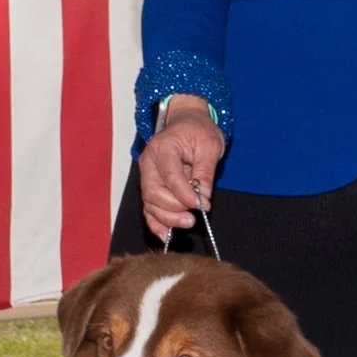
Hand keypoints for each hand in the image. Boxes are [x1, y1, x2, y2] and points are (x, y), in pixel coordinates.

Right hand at [136, 98, 226, 238]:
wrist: (187, 121)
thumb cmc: (198, 130)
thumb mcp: (210, 145)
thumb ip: (205, 171)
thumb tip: (203, 196)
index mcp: (163, 148)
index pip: (169, 176)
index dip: (184, 194)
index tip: (202, 205)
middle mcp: (149, 163)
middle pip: (153, 193)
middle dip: (173, 209)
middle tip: (194, 217)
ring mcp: (147, 175)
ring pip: (149, 203)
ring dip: (167, 218)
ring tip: (188, 223)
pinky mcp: (150, 185)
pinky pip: (149, 207)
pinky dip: (156, 222)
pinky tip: (166, 235)